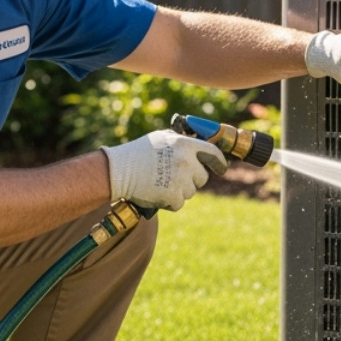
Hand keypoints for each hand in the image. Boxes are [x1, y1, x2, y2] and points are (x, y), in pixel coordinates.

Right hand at [102, 129, 228, 210]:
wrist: (120, 170)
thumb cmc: (138, 152)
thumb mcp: (162, 138)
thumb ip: (182, 140)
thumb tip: (199, 144)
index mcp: (185, 144)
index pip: (213, 153)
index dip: (219, 162)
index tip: (221, 168)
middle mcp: (186, 161)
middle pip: (202, 177)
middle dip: (192, 179)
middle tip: (174, 177)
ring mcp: (180, 180)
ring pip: (190, 191)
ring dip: (179, 191)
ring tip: (160, 183)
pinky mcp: (173, 196)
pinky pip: (179, 203)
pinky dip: (169, 202)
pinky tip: (156, 193)